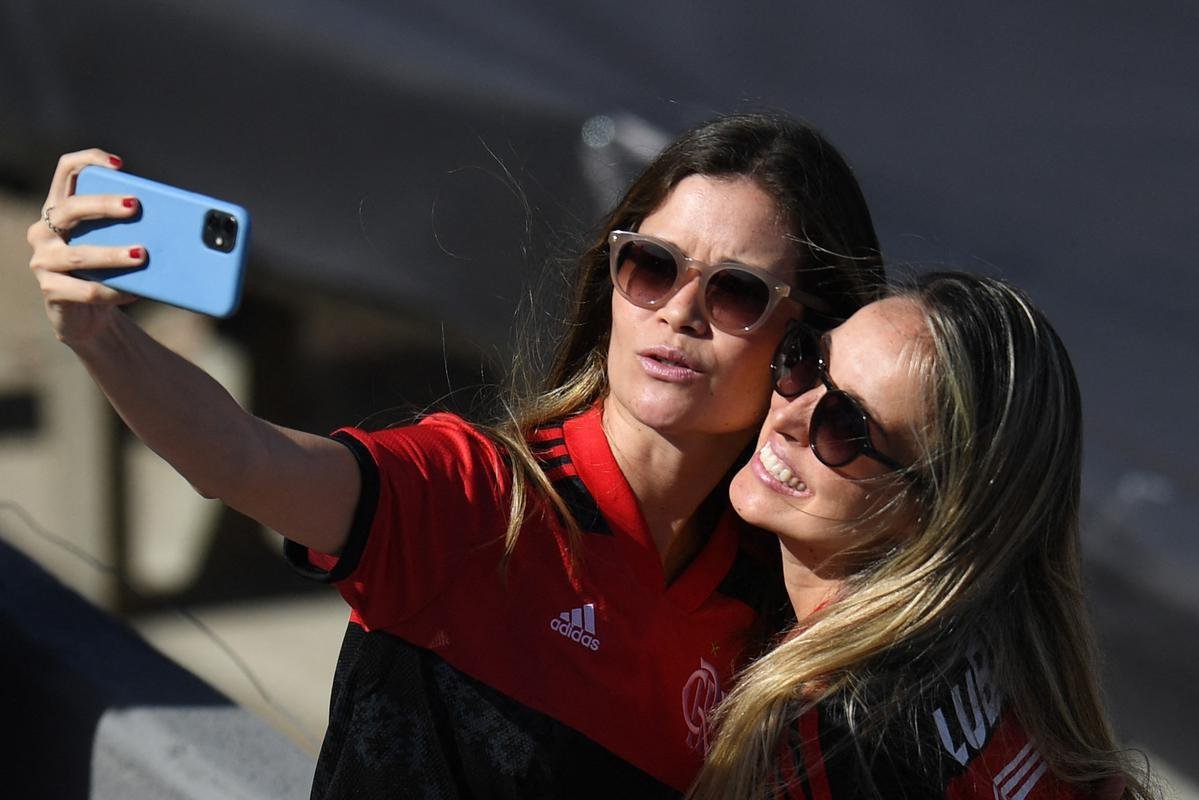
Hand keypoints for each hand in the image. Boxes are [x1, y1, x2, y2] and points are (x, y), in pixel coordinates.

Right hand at [26, 149, 143, 345]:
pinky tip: (134, 292)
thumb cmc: (107, 272)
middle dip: (103, 205)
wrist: (89, 316)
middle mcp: (44, 230)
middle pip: (71, 208)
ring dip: (112, 254)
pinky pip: (87, 290)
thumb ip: (131, 228)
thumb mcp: (116, 244)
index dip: (89, 160)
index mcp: (60, 209)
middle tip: (134, 205)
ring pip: (80, 254)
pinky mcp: (52, 290)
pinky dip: (114, 291)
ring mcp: (43, 260)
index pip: (67, 171)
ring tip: (141, 254)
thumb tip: (178, 224)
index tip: (119, 165)